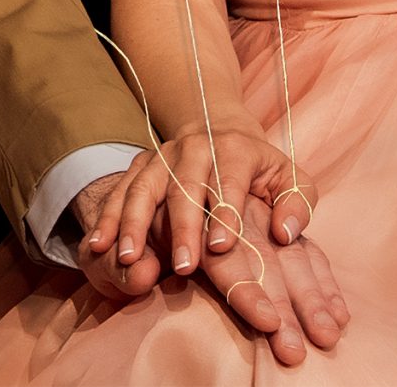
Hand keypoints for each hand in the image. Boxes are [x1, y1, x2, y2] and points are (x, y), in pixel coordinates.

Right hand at [72, 130, 341, 364]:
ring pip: (145, 187)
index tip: (222, 246)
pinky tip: (98, 246)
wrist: (219, 129)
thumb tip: (285, 233)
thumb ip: (297, 204)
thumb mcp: (290, 178)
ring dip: (135, 222)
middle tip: (184, 266)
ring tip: (128, 258)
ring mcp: (162, 155)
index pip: (229, 179)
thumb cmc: (260, 168)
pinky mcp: (140, 165)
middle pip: (185, 186)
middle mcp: (194, 147)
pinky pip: (120, 190)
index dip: (225, 212)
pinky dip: (108, 217)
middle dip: (183, 227)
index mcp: (234, 148)